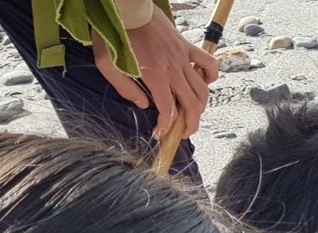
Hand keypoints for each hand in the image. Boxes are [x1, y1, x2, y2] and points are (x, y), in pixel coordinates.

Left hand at [92, 9, 217, 138]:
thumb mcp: (107, 64)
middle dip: (190, 125)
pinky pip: (208, 64)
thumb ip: (125, 88)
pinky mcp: (187, 47)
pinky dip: (211, 76)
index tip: (161, 134)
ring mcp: (183, 58)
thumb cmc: (113, 34)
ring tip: (192, 113)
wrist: (126, 8)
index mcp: (154, 76)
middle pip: (192, 106)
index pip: (168, 110)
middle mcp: (173, 70)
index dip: (166, 127)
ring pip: (202, 90)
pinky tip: (203, 82)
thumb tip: (143, 105)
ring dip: (200, 106)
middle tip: (183, 132)